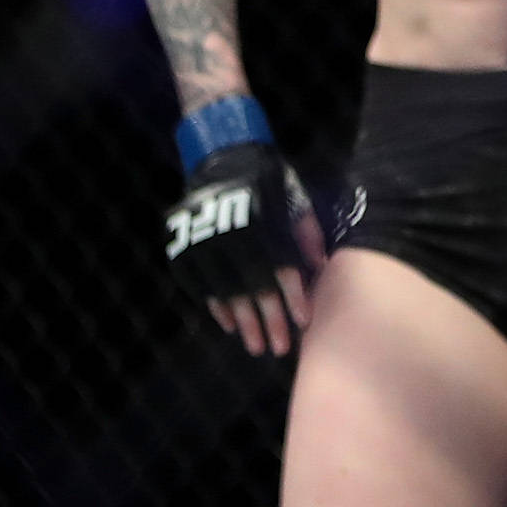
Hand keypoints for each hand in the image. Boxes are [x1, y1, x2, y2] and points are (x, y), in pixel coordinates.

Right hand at [161, 143, 325, 356]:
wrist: (224, 158)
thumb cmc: (270, 181)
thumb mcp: (295, 197)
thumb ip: (308, 233)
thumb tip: (322, 268)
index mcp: (263, 223)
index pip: (281, 268)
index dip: (293, 297)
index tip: (304, 322)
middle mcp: (232, 237)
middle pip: (253, 288)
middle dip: (268, 321)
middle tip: (280, 349)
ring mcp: (204, 245)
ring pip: (227, 293)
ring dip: (243, 322)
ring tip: (256, 346)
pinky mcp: (184, 251)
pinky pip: (202, 288)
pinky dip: (217, 307)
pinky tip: (230, 325)